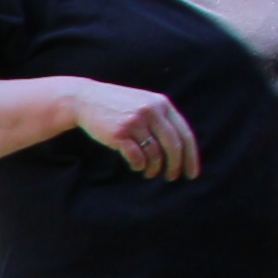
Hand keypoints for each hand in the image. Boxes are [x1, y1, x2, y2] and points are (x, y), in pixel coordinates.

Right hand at [62, 81, 199, 177]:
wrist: (85, 99)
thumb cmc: (117, 106)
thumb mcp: (144, 103)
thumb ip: (162, 119)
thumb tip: (180, 150)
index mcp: (162, 104)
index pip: (185, 134)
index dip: (191, 157)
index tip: (192, 173)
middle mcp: (151, 111)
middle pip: (173, 146)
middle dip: (175, 166)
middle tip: (172, 178)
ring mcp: (135, 121)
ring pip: (155, 153)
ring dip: (154, 168)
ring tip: (150, 173)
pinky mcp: (119, 133)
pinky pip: (136, 156)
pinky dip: (138, 165)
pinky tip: (136, 166)